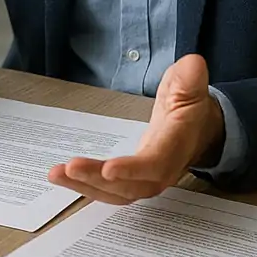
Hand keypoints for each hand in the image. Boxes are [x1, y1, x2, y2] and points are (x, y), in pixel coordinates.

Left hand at [47, 54, 223, 204]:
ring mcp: (146, 179)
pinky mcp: (132, 180)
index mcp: (175, 146)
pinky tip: (62, 178)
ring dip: (85, 186)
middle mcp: (161, 169)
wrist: (200, 129)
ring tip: (56, 174)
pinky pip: (109, 190)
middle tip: (69, 168)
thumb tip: (192, 64)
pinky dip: (86, 187)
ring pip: (116, 192)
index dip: (133, 169)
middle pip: (131, 185)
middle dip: (98, 179)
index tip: (108, 169)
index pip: (155, 164)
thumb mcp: (191, 87)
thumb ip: (189, 78)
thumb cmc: (191, 106)